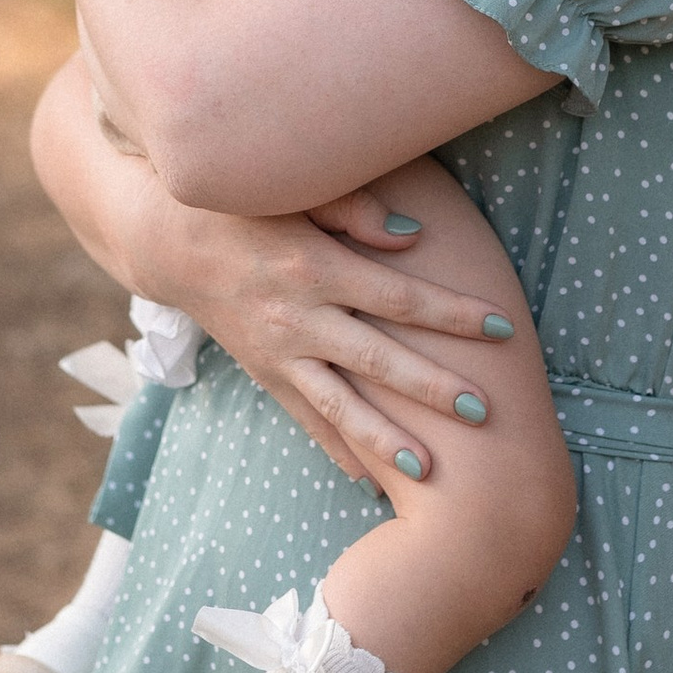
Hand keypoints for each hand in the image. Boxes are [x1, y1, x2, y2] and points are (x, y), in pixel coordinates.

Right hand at [144, 166, 517, 489]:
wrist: (169, 243)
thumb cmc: (243, 207)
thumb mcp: (294, 193)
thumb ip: (354, 210)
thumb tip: (412, 237)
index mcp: (314, 267)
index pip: (398, 295)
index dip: (451, 312)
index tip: (503, 327)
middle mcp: (297, 318)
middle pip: (377, 358)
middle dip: (432, 387)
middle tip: (483, 412)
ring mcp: (279, 354)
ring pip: (339, 405)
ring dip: (385, 439)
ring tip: (429, 471)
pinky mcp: (265, 375)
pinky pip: (306, 419)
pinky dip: (338, 449)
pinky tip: (369, 480)